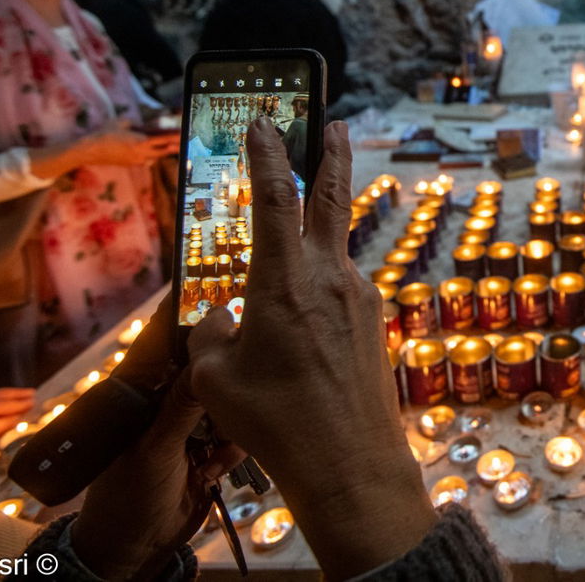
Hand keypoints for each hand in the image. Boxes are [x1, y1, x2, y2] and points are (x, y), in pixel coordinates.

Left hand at [71, 292, 242, 580]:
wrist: (134, 552)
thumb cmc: (126, 501)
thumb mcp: (154, 450)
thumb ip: (181, 406)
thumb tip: (208, 359)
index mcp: (140, 393)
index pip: (161, 342)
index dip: (187, 316)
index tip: (219, 291)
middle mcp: (166, 402)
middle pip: (203, 368)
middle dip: (226, 369)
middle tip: (250, 362)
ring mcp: (189, 427)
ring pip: (226, 400)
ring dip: (234, 415)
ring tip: (231, 431)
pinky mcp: (210, 451)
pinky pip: (236, 434)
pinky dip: (238, 445)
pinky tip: (226, 461)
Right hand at [79, 127, 179, 166]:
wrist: (89, 151)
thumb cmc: (104, 133)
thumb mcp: (122, 122)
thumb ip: (138, 125)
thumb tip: (147, 127)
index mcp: (140, 142)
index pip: (164, 139)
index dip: (175, 137)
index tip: (184, 134)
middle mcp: (141, 154)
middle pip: (164, 151)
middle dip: (174, 147)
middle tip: (185, 143)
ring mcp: (136, 161)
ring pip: (155, 157)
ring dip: (163, 152)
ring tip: (173, 146)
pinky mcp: (131, 165)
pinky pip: (146, 161)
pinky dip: (151, 156)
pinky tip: (153, 153)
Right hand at [189, 120, 435, 579]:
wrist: (350, 464)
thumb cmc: (277, 423)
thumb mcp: (215, 379)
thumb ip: (211, 334)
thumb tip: (222, 317)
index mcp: (284, 281)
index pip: (274, 197)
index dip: (266, 154)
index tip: (263, 120)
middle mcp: (328, 277)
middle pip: (331, 197)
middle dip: (330, 154)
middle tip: (334, 122)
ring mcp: (358, 297)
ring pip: (334, 246)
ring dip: (320, 226)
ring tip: (298, 232)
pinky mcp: (373, 322)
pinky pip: (339, 290)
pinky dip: (320, 286)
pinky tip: (303, 321)